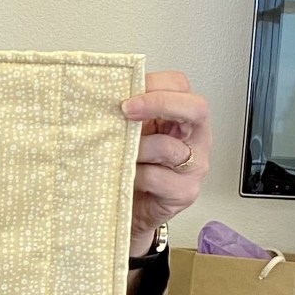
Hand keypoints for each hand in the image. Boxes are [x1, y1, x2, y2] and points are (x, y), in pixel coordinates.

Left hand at [121, 71, 210, 256]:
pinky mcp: (184, 192)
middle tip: (126, 110)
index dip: (154, 84)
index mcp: (182, 117)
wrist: (129, 210)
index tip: (124, 92)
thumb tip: (100, 94)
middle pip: (194, 108)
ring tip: (116, 153)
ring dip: (136, 147)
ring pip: (169, 146)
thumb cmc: (131, 168)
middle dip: (159, 104)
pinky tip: (123, 176)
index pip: (180, 86)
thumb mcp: (130, 135)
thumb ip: (127, 116)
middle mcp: (195, 139)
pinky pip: (156, 177)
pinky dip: (134, 174)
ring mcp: (194, 167)